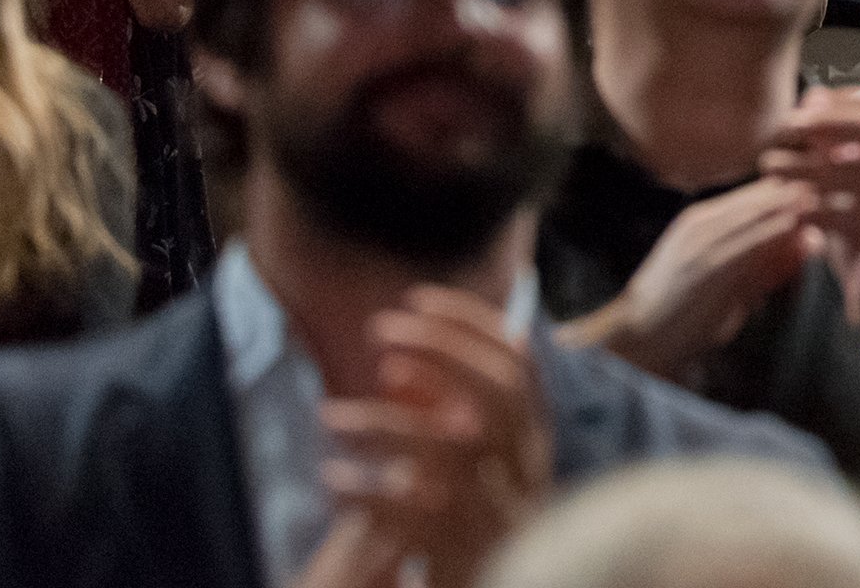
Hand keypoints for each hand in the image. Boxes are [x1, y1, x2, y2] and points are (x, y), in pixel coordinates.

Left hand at [311, 289, 551, 587]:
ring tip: (328, 415)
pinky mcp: (458, 547)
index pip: (516, 357)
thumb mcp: (464, 465)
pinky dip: (367, 490)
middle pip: (495, 385)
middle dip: (438, 345)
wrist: (492, 586)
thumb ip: (438, 416)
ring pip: (448, 446)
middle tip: (378, 331)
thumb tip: (394, 367)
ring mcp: (496, 503)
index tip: (415, 299)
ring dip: (384, 421)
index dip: (469, 321)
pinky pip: (408, 511)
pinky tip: (332, 477)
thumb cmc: (464, 522)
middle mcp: (524, 463)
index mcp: (531, 436)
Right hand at [597, 180, 818, 377]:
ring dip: (794, 204)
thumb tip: (813, 244)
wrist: (636, 339)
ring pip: (756, 213)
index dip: (799, 185)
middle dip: (803, 187)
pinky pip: (745, 243)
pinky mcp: (705, 266)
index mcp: (704, 219)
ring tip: (832, 196)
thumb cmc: (684, 313)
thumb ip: (769, 263)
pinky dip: (773, 233)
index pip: (760, 190)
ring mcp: (702, 242)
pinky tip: (800, 227)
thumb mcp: (730, 282)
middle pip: (762, 194)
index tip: (837, 182)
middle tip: (845, 181)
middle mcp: (703, 222)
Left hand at [761, 86, 859, 364]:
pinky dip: (822, 209)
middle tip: (787, 128)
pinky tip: (792, 210)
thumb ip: (835, 161)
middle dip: (832, 120)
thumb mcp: (852, 202)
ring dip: (811, 166)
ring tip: (770, 166)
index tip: (801, 107)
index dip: (844, 100)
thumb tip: (809, 106)